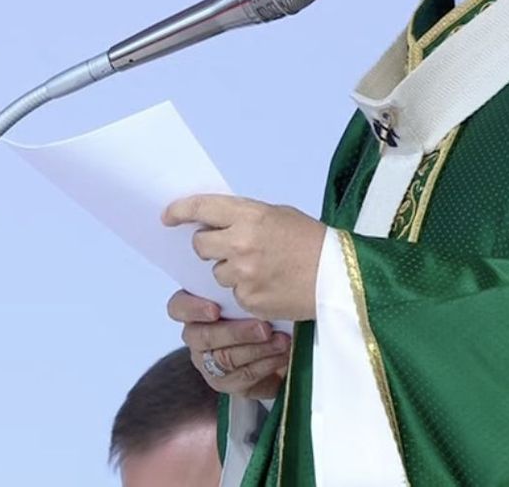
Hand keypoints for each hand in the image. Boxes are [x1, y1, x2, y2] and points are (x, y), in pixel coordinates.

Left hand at [163, 194, 325, 321]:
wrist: (340, 277)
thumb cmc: (311, 242)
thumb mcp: (279, 215)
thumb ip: (245, 216)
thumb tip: (214, 220)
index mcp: (249, 215)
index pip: (201, 208)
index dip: (179, 211)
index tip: (168, 216)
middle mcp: (241, 243)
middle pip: (200, 245)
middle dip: (209, 246)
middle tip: (229, 248)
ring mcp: (243, 274)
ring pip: (217, 273)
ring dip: (231, 272)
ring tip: (263, 269)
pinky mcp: (248, 300)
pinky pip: (234, 295)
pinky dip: (247, 292)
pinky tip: (270, 285)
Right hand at [167, 290, 288, 399]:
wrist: (277, 347)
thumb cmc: (259, 314)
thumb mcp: (250, 298)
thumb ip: (245, 290)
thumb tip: (257, 283)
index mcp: (195, 311)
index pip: (178, 308)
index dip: (193, 309)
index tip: (215, 310)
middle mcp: (196, 337)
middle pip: (204, 337)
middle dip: (237, 332)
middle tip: (264, 327)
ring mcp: (208, 363)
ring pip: (225, 358)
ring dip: (257, 348)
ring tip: (282, 341)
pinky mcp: (225, 383)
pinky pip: (243, 376)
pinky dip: (266, 364)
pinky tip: (281, 354)